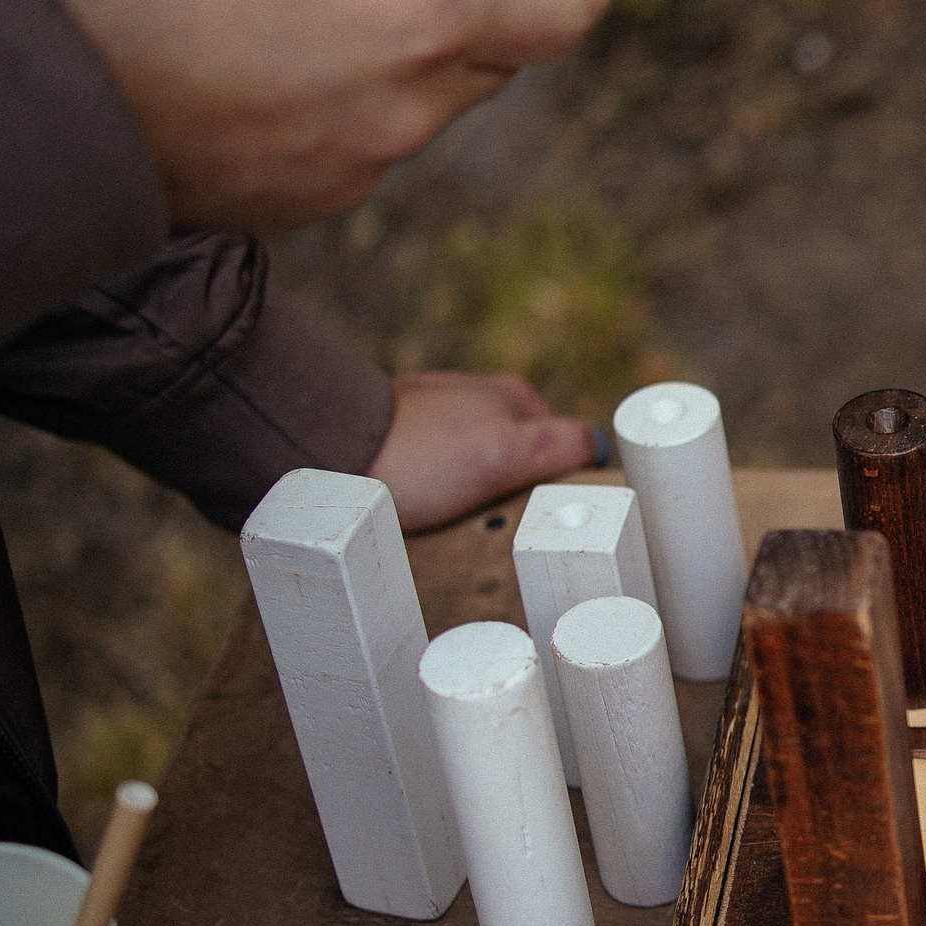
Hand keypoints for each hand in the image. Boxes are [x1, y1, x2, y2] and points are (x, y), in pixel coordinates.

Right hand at [0, 0, 613, 231]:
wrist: (21, 90)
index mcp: (421, 10)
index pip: (569, 9)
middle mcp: (411, 104)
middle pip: (502, 52)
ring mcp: (363, 166)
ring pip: (431, 97)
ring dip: (397, 49)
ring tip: (284, 0)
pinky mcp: (311, 203)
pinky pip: (366, 141)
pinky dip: (341, 100)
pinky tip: (252, 61)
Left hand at [365, 371, 596, 531]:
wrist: (323, 453)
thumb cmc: (418, 456)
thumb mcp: (504, 453)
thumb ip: (559, 446)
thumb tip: (602, 446)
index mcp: (514, 396)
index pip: (566, 444)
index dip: (563, 483)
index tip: (549, 515)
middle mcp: (478, 399)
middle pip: (521, 461)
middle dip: (516, 495)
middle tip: (500, 528)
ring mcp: (438, 418)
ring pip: (479, 471)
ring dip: (475, 501)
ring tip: (456, 529)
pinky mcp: (401, 440)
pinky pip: (438, 477)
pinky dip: (438, 498)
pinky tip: (424, 517)